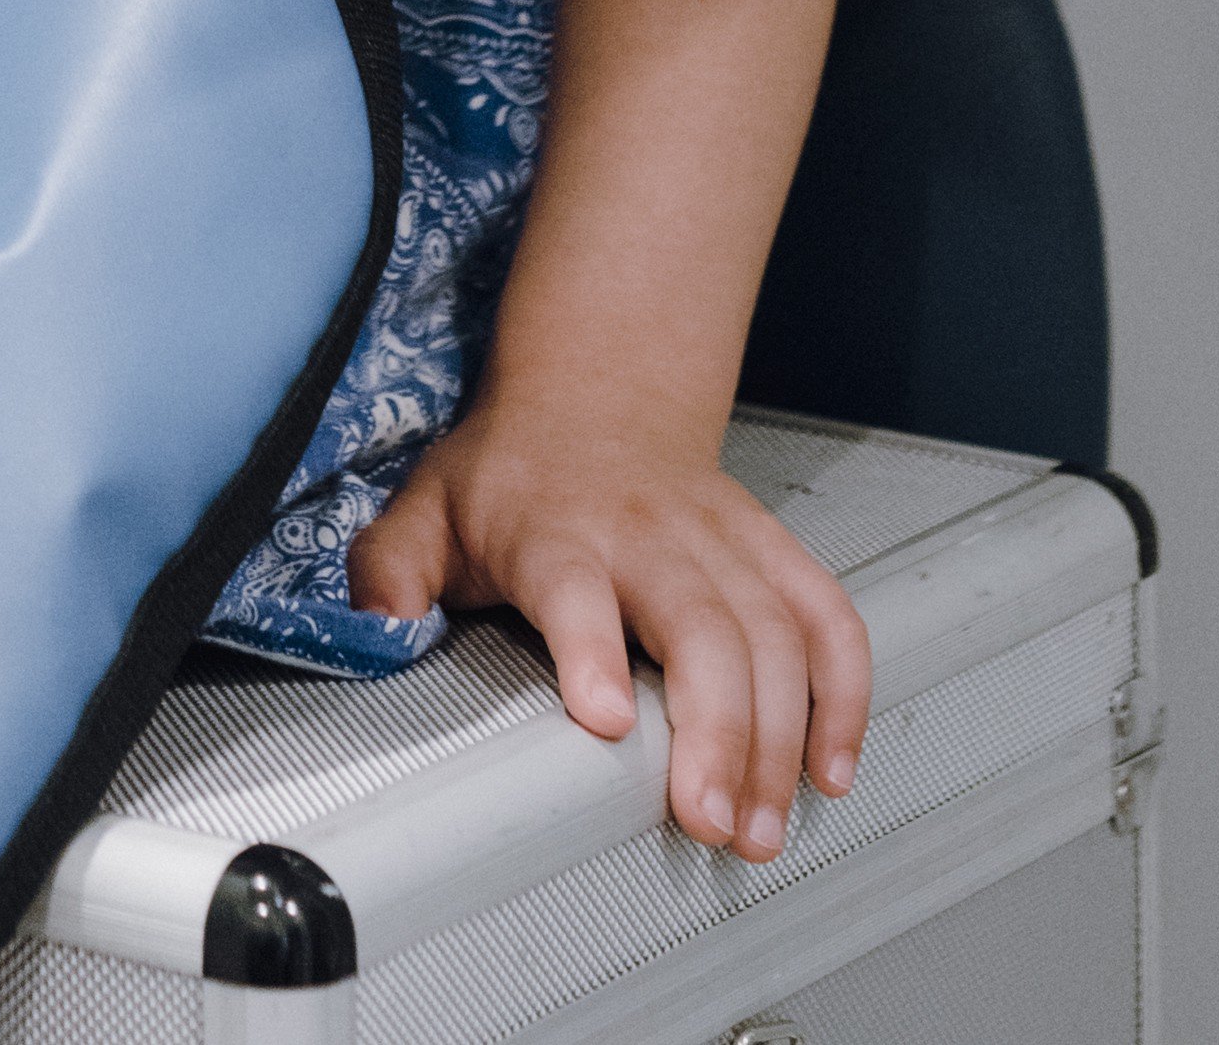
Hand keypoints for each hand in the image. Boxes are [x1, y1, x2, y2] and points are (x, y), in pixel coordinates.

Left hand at [348, 392, 871, 860]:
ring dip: (780, 735)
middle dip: (717, 729)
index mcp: (554, 525)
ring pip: (772, 632)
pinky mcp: (769, 550)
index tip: (604, 718)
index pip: (573, 584)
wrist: (596, 393)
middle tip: (713, 821)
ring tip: (763, 825)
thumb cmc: (511, 474)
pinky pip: (826, 615)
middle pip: (700, 624)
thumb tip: (375, 631)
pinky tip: (833, 764)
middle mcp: (645, 531)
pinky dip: (843, 691)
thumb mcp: (426, 508)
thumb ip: (391, 572)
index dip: (590, 647)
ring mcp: (718, 539)